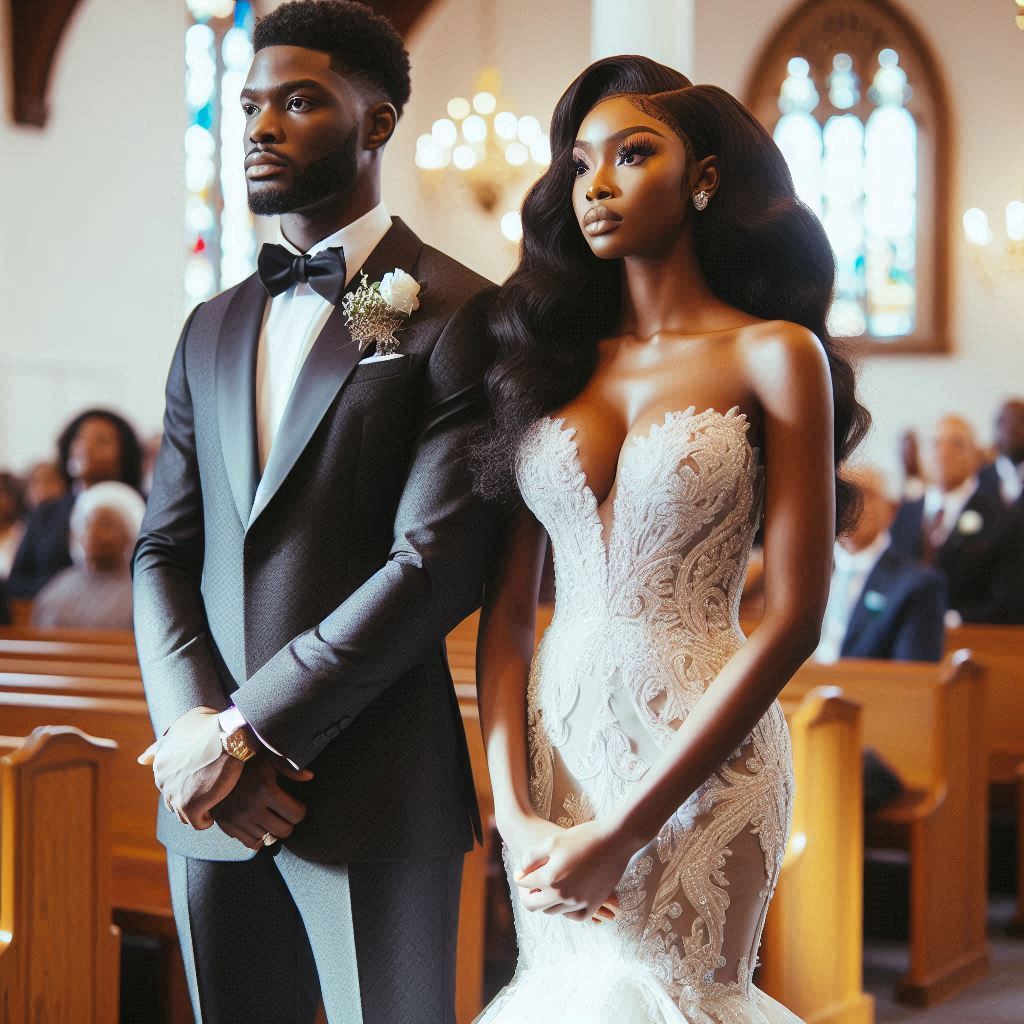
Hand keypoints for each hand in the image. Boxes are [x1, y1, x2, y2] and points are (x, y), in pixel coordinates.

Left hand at [138, 707, 243, 829]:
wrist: (229, 735)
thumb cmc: (210, 726)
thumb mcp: (180, 727)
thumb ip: (160, 746)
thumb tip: (141, 760)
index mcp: (160, 763)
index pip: (169, 783)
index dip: (187, 782)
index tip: (202, 776)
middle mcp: (162, 780)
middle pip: (175, 800)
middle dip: (191, 797)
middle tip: (210, 788)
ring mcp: (174, 795)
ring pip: (184, 815)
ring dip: (197, 811)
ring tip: (212, 802)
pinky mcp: (190, 806)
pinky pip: (198, 823)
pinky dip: (205, 821)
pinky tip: (214, 814)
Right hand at [212, 753, 312, 849]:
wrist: (218, 767)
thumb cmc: (251, 761)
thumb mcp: (271, 759)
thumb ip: (292, 768)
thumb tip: (310, 776)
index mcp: (265, 789)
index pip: (295, 815)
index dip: (300, 811)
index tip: (297, 806)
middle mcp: (250, 806)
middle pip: (283, 831)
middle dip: (289, 823)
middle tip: (286, 814)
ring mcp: (237, 818)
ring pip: (267, 839)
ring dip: (273, 830)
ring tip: (273, 817)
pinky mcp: (226, 825)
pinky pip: (250, 843)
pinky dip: (258, 837)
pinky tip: (261, 825)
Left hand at [514, 817, 634, 922]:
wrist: (616, 839)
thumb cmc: (583, 836)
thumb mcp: (552, 841)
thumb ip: (531, 858)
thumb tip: (519, 875)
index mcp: (550, 878)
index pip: (524, 886)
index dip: (520, 878)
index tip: (522, 873)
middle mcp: (563, 894)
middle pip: (534, 905)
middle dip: (528, 895)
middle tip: (530, 885)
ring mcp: (579, 902)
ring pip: (552, 911)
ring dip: (546, 902)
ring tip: (548, 888)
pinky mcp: (594, 904)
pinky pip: (575, 917)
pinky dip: (566, 911)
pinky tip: (565, 900)